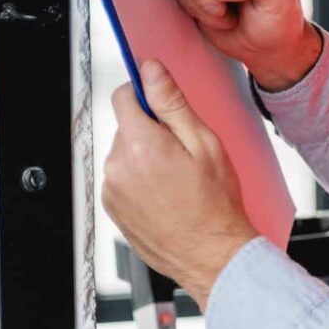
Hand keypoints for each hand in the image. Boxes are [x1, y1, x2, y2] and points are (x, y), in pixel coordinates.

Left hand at [102, 59, 256, 309]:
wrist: (212, 256)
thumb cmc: (215, 205)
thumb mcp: (204, 144)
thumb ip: (172, 104)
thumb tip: (152, 72)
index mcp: (140, 144)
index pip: (124, 96)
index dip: (146, 95)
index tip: (162, 105)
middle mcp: (118, 166)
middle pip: (127, 128)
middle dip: (152, 132)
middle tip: (184, 154)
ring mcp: (113, 190)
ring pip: (125, 155)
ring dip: (146, 158)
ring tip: (178, 180)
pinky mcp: (114, 209)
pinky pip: (123, 180)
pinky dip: (141, 182)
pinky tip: (167, 196)